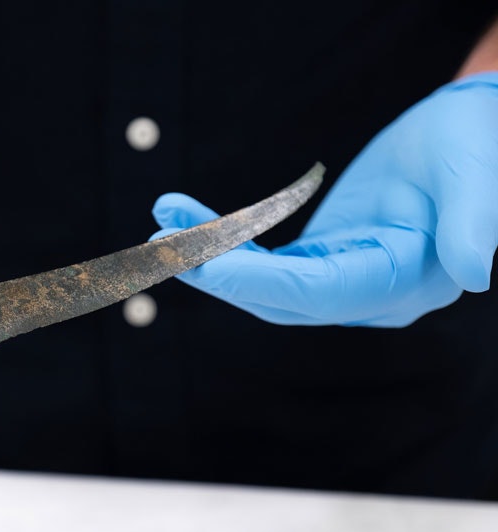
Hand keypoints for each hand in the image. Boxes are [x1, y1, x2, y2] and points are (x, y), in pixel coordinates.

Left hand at [151, 72, 497, 326]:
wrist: (468, 134)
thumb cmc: (477, 142)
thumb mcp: (477, 173)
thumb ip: (472, 222)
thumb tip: (473, 275)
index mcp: (407, 279)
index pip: (320, 294)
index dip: (259, 282)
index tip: (203, 262)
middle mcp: (371, 295)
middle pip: (280, 299)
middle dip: (218, 273)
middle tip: (163, 244)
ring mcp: (343, 281)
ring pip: (265, 285)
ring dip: (210, 255)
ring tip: (166, 218)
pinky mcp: (324, 261)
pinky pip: (266, 262)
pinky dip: (226, 242)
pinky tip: (189, 219)